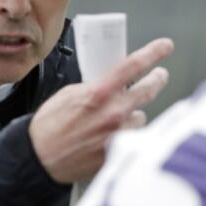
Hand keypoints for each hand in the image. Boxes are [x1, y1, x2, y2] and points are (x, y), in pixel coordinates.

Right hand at [30, 37, 172, 182]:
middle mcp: (113, 114)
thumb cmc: (50, 126)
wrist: (40, 159)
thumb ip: (95, 86)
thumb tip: (114, 82)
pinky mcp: (118, 154)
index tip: (165, 46)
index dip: (154, 53)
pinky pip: (132, 138)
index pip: (134, 66)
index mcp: (99, 94)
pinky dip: (125, 134)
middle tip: (158, 76)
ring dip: (134, 114)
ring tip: (118, 116)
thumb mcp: (69, 94)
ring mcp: (118, 136)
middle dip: (157, 79)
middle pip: (149, 89)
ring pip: (141, 117)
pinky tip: (109, 135)